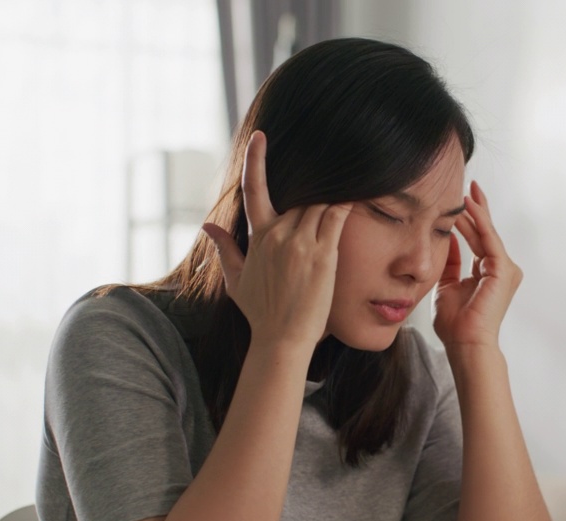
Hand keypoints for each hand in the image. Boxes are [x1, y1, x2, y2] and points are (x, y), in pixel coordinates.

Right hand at [203, 131, 351, 347]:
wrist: (281, 339)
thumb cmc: (260, 312)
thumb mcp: (236, 279)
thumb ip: (224, 248)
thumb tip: (206, 224)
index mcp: (258, 237)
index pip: (254, 189)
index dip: (256, 160)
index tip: (260, 137)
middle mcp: (278, 234)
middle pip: (300, 196)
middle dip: (314, 187)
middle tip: (331, 173)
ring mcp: (301, 243)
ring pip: (319, 202)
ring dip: (332, 192)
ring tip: (350, 178)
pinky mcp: (323, 254)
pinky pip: (337, 217)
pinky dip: (347, 203)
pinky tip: (359, 192)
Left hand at [433, 181, 521, 348]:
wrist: (464, 343)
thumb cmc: (455, 323)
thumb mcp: (446, 285)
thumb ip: (450, 262)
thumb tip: (445, 237)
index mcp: (488, 273)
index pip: (478, 240)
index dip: (469, 220)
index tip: (458, 202)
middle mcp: (500, 269)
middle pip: (486, 232)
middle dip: (476, 209)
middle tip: (468, 185)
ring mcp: (505, 269)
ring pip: (487, 233)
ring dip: (476, 211)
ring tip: (465, 191)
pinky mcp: (503, 269)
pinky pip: (489, 239)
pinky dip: (479, 221)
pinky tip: (468, 207)